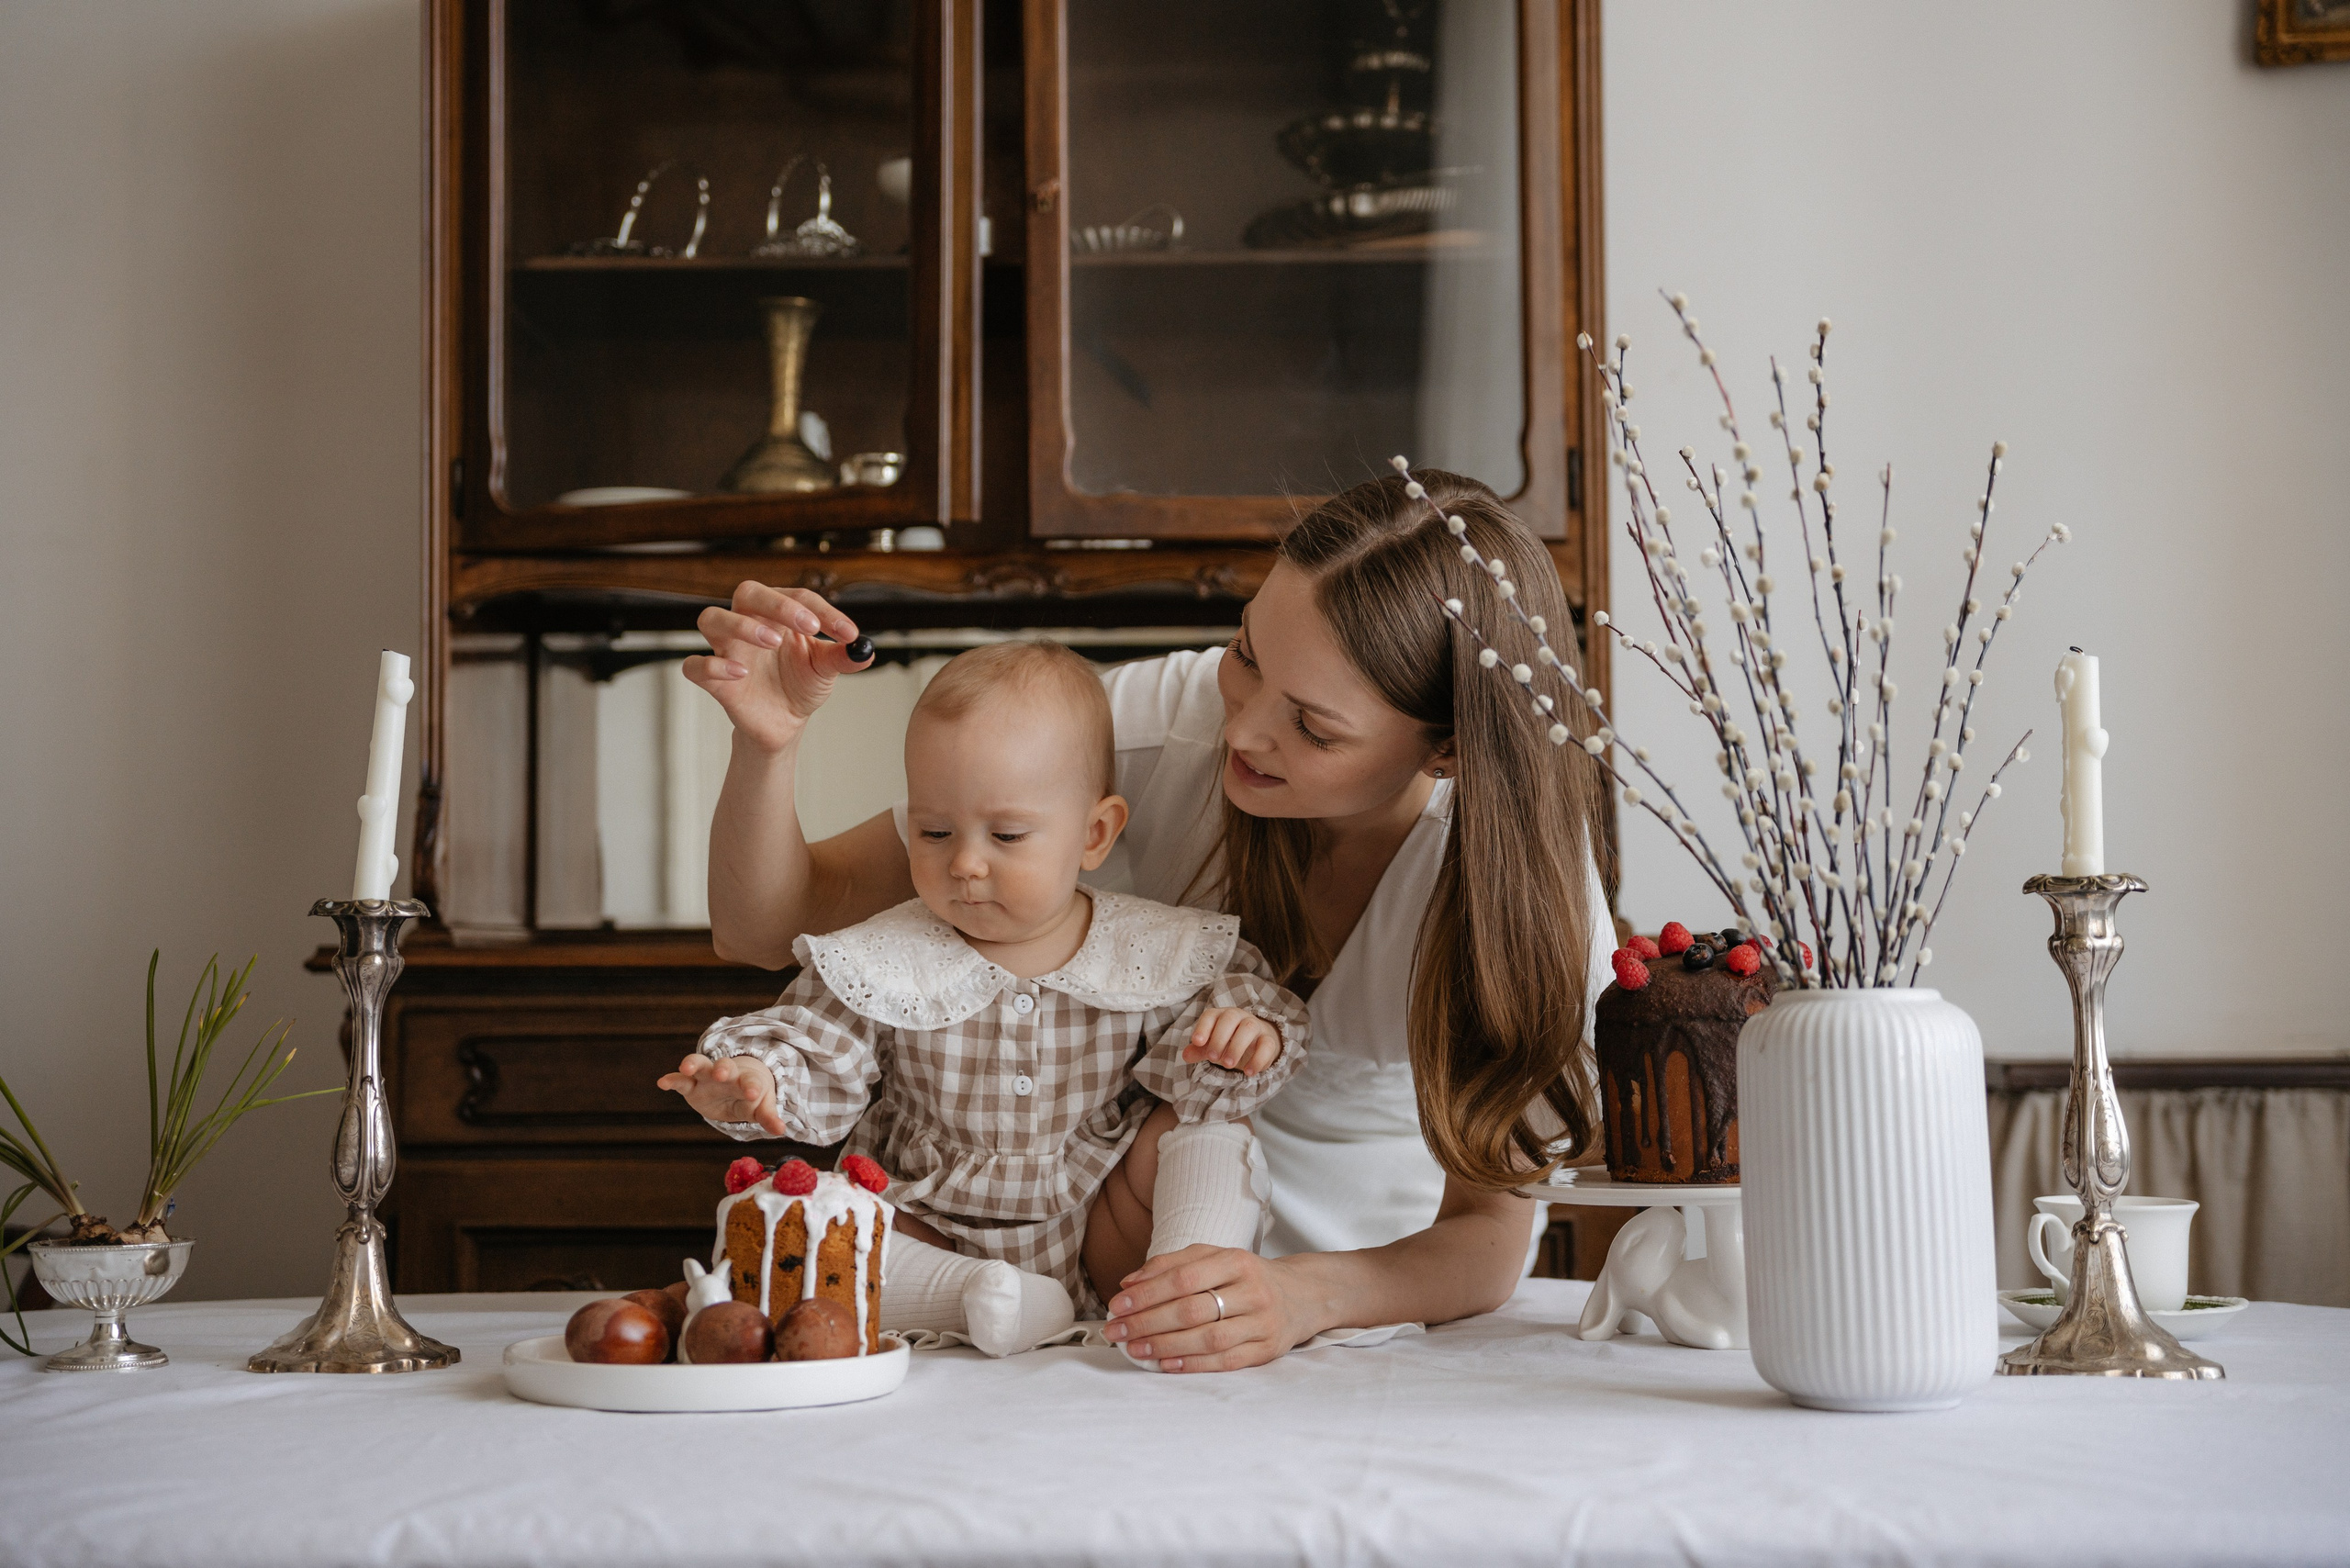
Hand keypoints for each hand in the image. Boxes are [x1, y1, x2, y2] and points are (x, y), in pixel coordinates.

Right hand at [657, 1053, 786, 1135]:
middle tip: (721, 1073)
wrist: (737, 1084)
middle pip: (724, 1066)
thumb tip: (781, 1130)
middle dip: (723, 1068)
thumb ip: (768, 1117)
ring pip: (699, 1064)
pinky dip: (672, 1080)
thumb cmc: (751, 1097)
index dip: (751, 1086)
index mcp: (746, 1080)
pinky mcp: (691, 1085)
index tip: (753, 1092)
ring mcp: (707, 1077)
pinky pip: (681, 1080)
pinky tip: (663, 1082)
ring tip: (686, 1068)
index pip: (750, 1080)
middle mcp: (726, 1074)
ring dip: (693, 1064)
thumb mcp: (760, 1108)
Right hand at [680, 582, 873, 754]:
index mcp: (779, 615)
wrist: (785, 723)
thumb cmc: (801, 685)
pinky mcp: (714, 681)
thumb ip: (843, 658)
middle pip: (748, 592)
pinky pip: (695, 666)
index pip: (797, 597)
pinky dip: (712, 666)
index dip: (825, 611)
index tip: (848, 634)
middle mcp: (749, 624)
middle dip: (778, 604)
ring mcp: (728, 650)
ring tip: (773, 642)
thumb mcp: (826, 670)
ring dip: (741, 625)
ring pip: (711, 618)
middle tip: (808, 625)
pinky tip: (739, 673)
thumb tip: (865, 651)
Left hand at [1103, 1246, 1315, 1372]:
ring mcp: (1262, 1322)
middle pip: (1192, 1309)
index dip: (1147, 1293)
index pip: (1184, 1277)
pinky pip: (1226, 1361)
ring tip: (1135, 1349)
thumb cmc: (1246, 1276)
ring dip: (1165, 1346)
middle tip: (1117, 1331)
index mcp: (1236, 1261)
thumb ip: (1172, 1264)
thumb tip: (1129, 1283)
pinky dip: (1193, 1364)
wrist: (1302, 1295)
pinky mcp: (1267, 1350)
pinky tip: (1167, 1364)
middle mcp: (1252, 1290)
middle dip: (1147, 1322)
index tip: (1118, 1305)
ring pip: (1208, 1338)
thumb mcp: (1214, 1257)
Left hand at [1182, 1008, 1282, 1074]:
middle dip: (1219, 1038)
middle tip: (1213, 1058)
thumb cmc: (1228, 1042)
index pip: (1211, 1015)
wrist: (1256, 1043)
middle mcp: (1238, 1017)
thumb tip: (1185, 1055)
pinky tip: (1248, 1072)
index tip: (1196, 1042)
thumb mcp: (1212, 1046)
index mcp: (1220, 1016)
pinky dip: (1258, 1059)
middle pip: (1229, 1018)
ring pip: (1249, 1027)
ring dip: (1237, 1046)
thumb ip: (1199, 1050)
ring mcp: (1255, 1026)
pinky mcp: (1268, 1040)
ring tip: (1228, 1065)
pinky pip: (1266, 1045)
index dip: (1203, 1027)